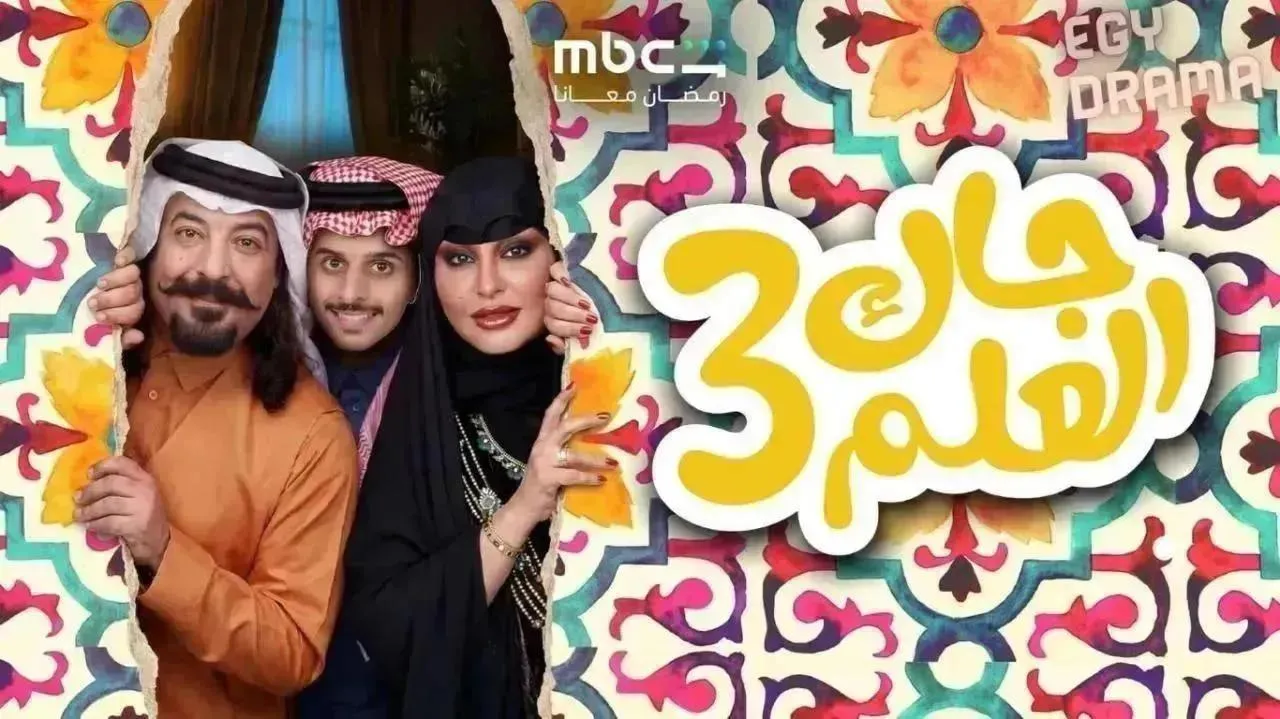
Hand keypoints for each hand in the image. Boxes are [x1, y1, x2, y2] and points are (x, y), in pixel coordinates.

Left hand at [75, 456, 170, 568]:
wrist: (157, 540)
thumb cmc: (141, 513)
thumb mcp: (137, 493)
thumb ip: (120, 483)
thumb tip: (88, 480)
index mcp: (144, 478)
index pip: (122, 463)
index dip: (102, 466)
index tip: (88, 474)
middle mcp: (145, 490)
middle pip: (110, 483)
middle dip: (90, 491)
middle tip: (77, 498)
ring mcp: (142, 508)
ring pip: (107, 504)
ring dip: (89, 510)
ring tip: (79, 515)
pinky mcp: (137, 525)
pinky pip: (109, 522)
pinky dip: (96, 524)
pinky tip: (90, 526)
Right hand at [88, 243, 144, 348]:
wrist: (79, 290)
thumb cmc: (94, 315)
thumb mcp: (105, 331)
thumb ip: (122, 339)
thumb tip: (138, 336)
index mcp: (131, 310)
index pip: (133, 312)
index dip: (117, 315)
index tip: (99, 317)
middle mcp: (134, 292)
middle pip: (132, 293)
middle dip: (112, 299)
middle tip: (93, 302)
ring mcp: (130, 274)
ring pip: (133, 275)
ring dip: (116, 280)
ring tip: (99, 284)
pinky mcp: (123, 258)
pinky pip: (131, 254)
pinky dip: (126, 256)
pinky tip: (116, 261)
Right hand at [505, 386, 612, 526]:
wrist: (524, 507)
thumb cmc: (542, 484)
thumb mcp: (550, 461)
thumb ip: (563, 449)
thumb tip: (591, 439)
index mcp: (542, 441)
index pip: (551, 415)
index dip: (562, 399)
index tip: (575, 385)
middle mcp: (542, 447)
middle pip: (564, 427)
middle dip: (585, 420)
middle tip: (605, 416)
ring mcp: (544, 463)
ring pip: (574, 455)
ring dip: (595, 458)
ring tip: (612, 461)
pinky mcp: (549, 479)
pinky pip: (573, 475)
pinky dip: (589, 477)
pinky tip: (601, 479)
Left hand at [544, 261, 596, 353]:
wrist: (606, 295)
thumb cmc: (595, 317)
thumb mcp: (584, 333)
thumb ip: (566, 343)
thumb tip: (551, 340)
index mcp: (556, 320)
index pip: (554, 325)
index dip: (569, 329)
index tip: (588, 331)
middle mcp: (552, 303)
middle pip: (553, 307)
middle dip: (573, 315)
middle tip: (592, 318)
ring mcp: (555, 286)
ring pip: (553, 291)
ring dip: (570, 298)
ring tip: (587, 303)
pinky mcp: (560, 269)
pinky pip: (555, 271)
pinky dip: (560, 276)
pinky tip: (569, 281)